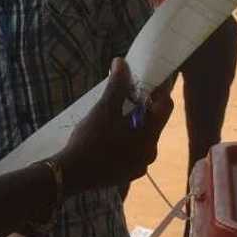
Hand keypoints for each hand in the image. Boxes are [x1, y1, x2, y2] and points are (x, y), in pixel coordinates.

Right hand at [54, 59, 173, 197]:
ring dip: (134, 124)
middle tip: (125, 97)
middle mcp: (150, 153)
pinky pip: (133, 151)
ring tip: (114, 115)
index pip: (166, 107)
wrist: (70, 174)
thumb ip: (117, 85)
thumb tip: (122, 62)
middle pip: (154, 123)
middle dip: (142, 108)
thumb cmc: (90, 140)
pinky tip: (109, 136)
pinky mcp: (127, 174)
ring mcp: (139, 166)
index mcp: (149, 136)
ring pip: (143, 138)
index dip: (158, 91)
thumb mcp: (104, 109)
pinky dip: (126, 140)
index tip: (145, 82)